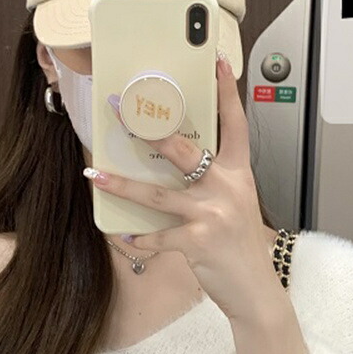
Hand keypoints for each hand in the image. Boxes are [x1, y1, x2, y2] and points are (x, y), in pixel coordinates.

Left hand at [86, 54, 283, 324]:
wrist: (256, 290)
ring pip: (158, 194)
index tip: (217, 63)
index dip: (226, 93)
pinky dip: (137, 238)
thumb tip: (173, 168)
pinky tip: (122, 234)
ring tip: (96, 175)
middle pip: (183, 149)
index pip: (234, 125)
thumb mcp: (237, 206)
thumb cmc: (241, 247)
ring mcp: (212, 214)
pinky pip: (157, 237)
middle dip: (148, 128)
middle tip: (122, 109)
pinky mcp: (198, 242)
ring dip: (122, 185)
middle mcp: (227, 188)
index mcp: (238, 174)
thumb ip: (213, 184)